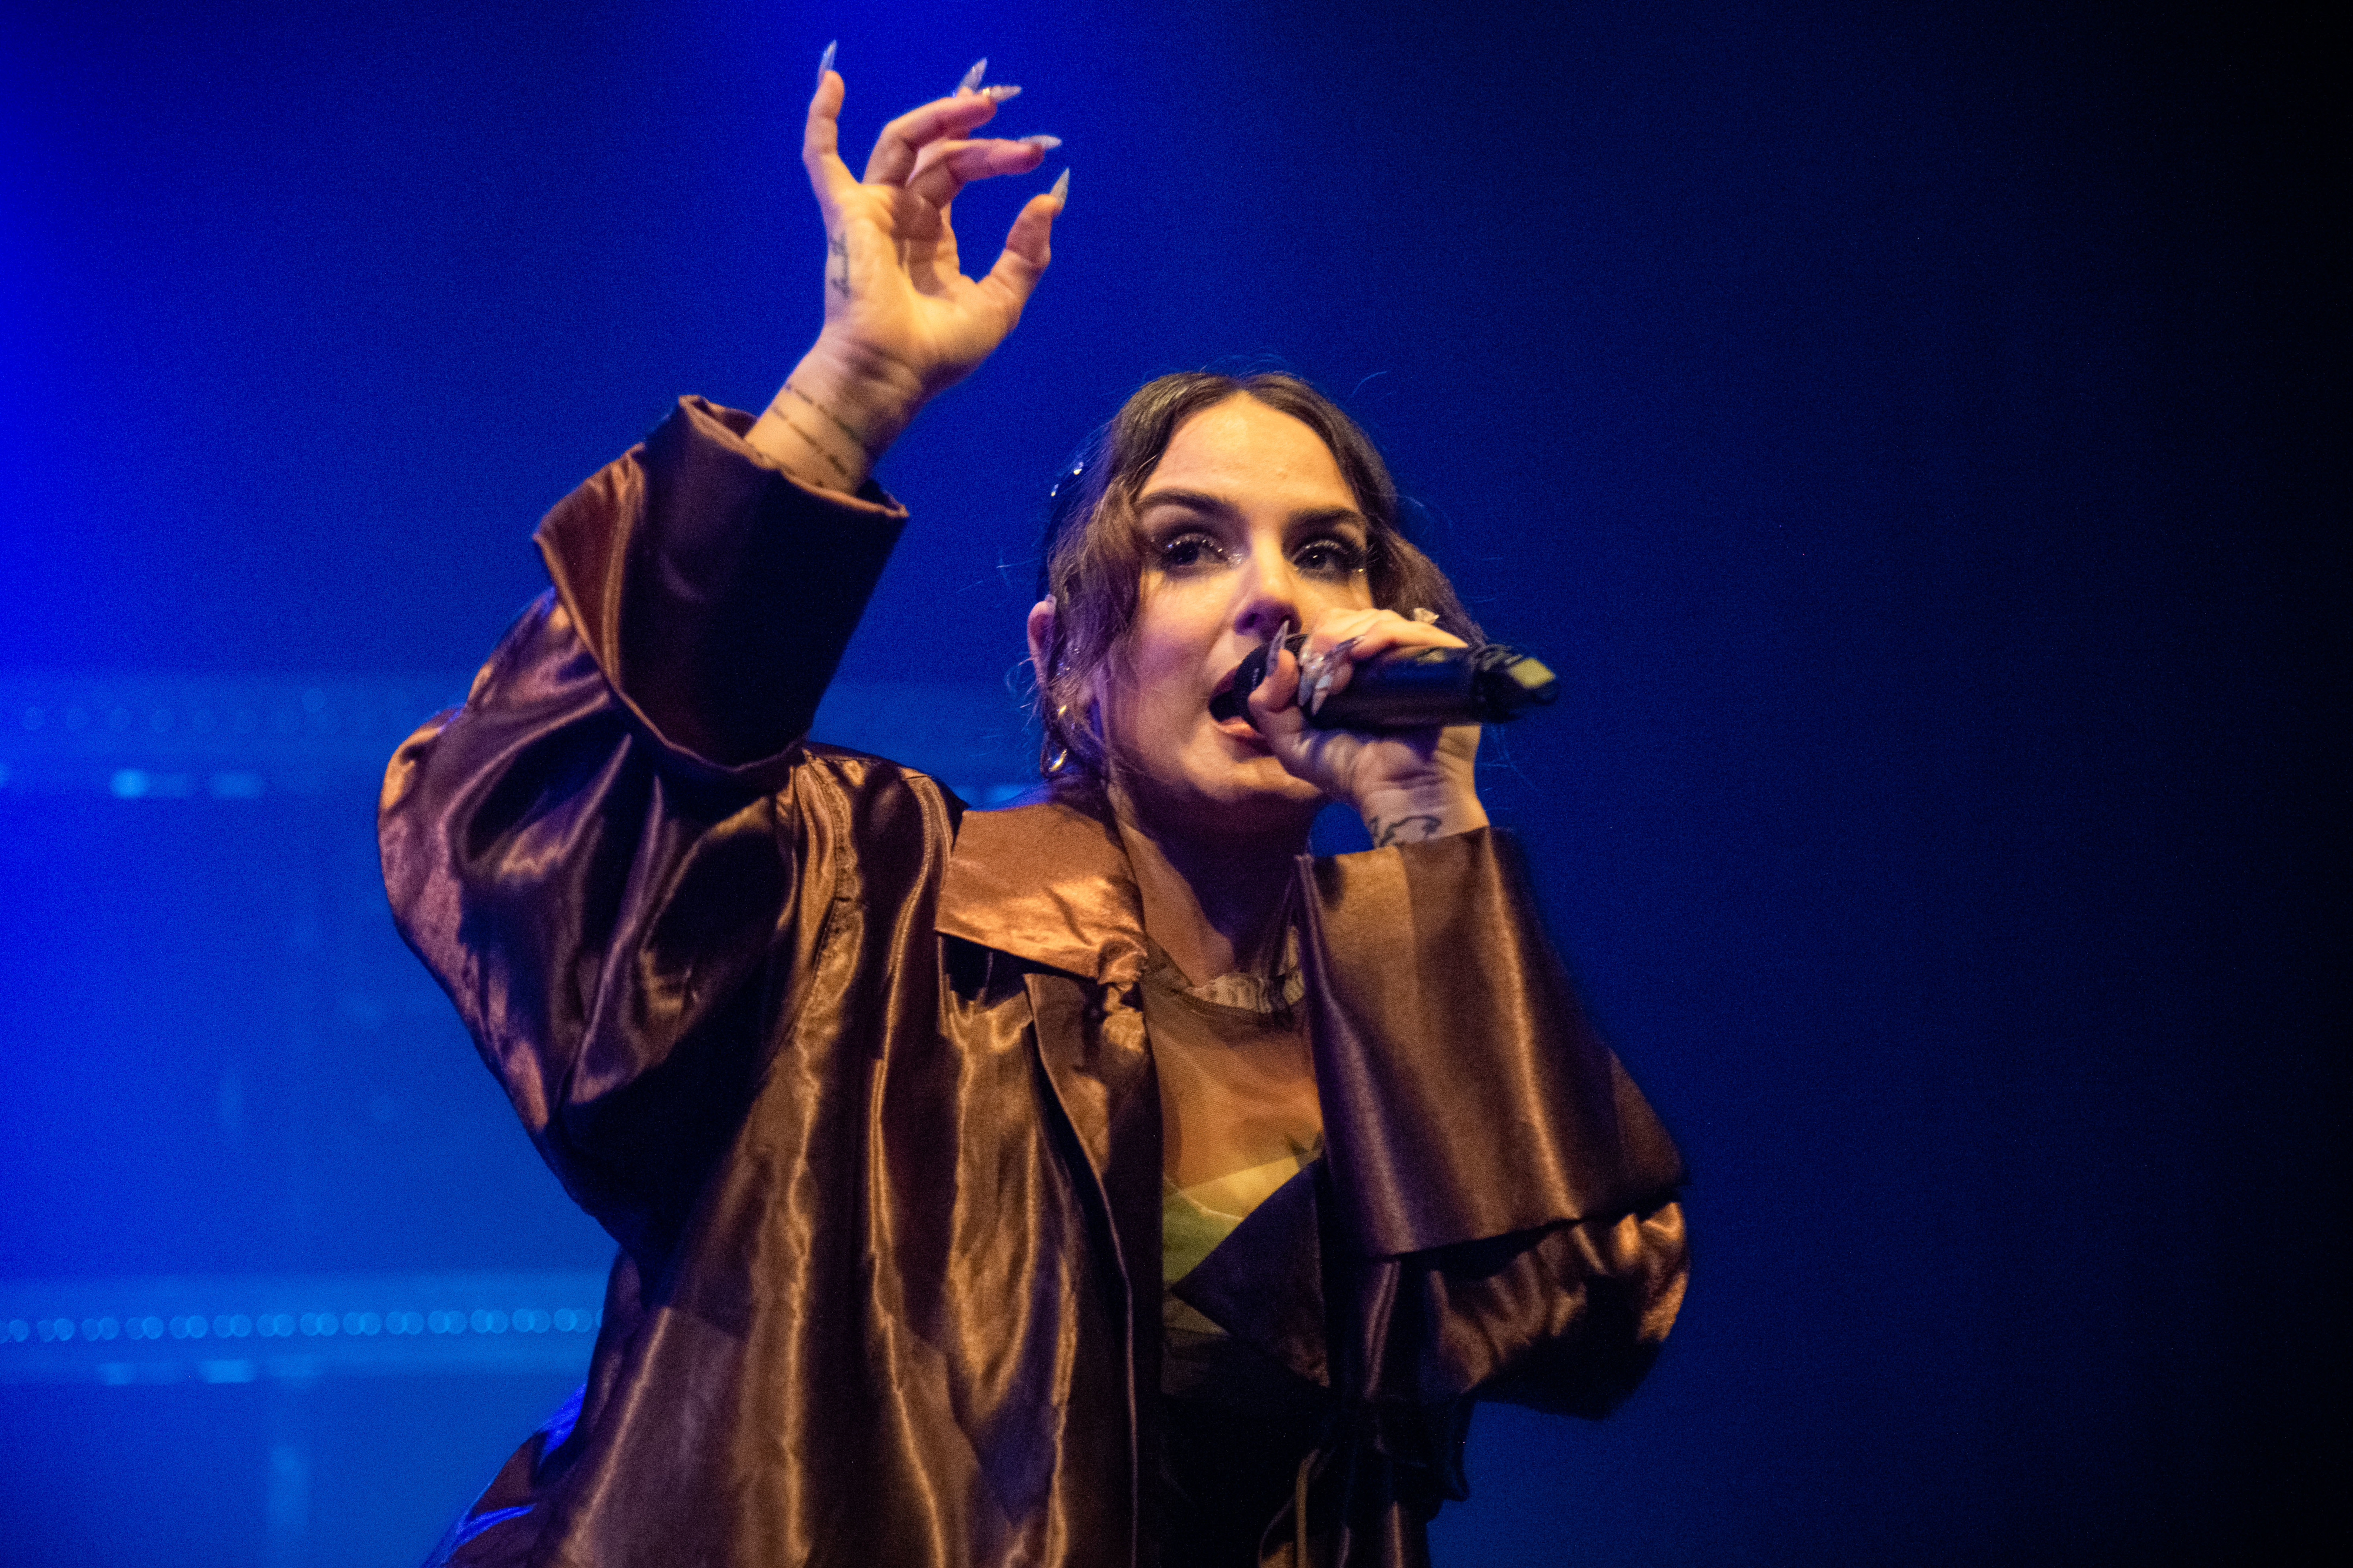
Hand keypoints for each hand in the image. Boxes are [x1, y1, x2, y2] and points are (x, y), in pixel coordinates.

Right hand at [748, 54, 1064, 490]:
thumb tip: (1050, 198)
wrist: (894, 375)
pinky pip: (822, 160)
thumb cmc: (939, 351)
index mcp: (932, 234)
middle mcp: (901, 215)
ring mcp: (872, 211)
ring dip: (940, 117)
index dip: (997, 155)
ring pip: (903, 142)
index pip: (961, 170)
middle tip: (1024, 140)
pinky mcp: (847, 215)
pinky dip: (821, 120)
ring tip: (984, 105)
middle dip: (983, 141)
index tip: (1038, 154)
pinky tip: (833, 80)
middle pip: (942, 154)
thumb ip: (1026, 253)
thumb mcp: (1001, 301)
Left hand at [1246, 609, 1489, 845]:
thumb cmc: (1352, 773)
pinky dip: (1384, 633)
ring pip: (1381, 618)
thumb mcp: (1293, 745)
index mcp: (1355, 673)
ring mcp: (1415, 660)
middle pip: (1356, 616)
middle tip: (1325, 672)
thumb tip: (1280, 657)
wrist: (1398, 793)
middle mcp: (1386, 662)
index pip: (1335, 627)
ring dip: (1351, 636)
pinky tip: (1364, 652)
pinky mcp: (1443, 662)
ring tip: (1343, 673)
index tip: (1307, 670)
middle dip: (1330, 635)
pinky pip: (1414, 629)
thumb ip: (1269, 706)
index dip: (1316, 640)